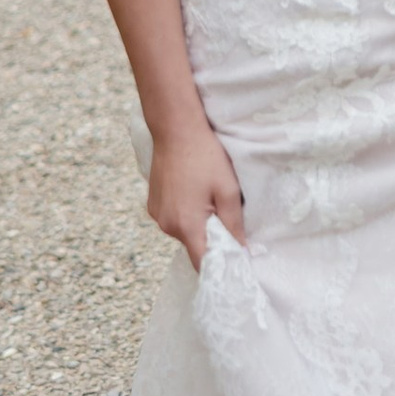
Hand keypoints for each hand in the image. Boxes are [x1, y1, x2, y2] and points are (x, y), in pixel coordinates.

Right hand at [145, 120, 246, 252]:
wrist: (176, 130)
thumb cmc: (205, 157)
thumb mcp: (228, 191)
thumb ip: (234, 225)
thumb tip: (242, 251)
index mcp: (186, 225)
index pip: (202, 263)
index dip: (220, 265)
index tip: (235, 261)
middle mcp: (167, 225)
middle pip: (194, 247)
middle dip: (212, 240)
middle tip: (227, 217)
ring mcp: (157, 215)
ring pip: (184, 232)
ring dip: (199, 225)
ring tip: (208, 198)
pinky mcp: (153, 204)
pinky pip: (174, 219)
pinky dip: (186, 214)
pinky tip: (194, 192)